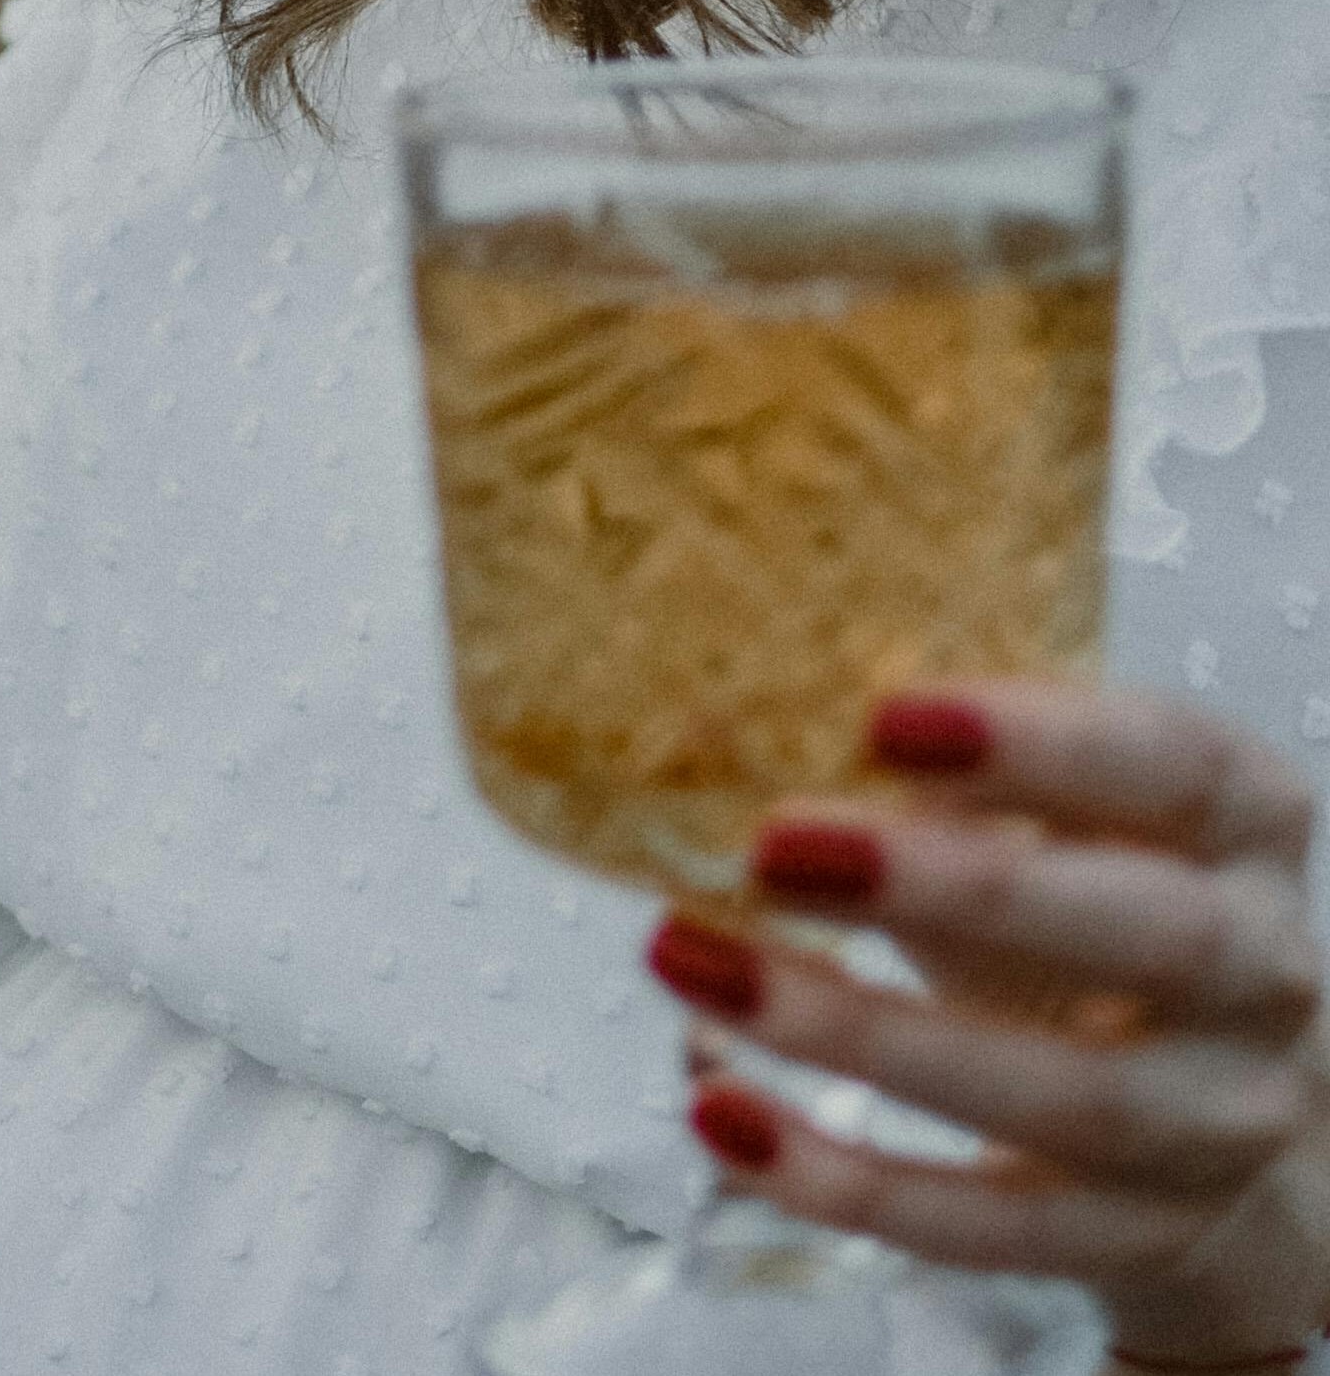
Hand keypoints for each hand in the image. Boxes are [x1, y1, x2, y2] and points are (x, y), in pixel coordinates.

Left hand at [645, 681, 1329, 1364]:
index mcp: (1244, 828)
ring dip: (857, 1030)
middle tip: (772, 846)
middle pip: (1148, 934)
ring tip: (692, 960)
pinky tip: (722, 1114)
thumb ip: (950, 780)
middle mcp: (1262, 977)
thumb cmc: (1090, 913)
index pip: (1177, 768)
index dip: (1042, 742)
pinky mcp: (1134, 1238)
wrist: (1218, 1118)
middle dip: (958, 888)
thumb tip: (745, 725)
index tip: (883, 718)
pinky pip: (992, 1229)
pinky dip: (849, 1180)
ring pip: (1062, 1094)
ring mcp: (1212, 1124)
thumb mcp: (1055, 822)